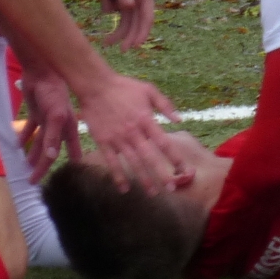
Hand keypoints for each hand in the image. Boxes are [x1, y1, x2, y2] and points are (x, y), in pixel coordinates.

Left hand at [18, 66, 76, 182]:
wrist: (41, 72)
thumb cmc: (54, 93)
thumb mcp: (56, 116)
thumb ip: (54, 136)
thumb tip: (51, 157)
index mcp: (68, 127)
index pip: (67, 150)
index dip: (66, 161)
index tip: (66, 175)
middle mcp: (58, 126)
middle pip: (51, 150)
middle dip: (43, 164)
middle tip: (34, 180)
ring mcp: (46, 121)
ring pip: (39, 142)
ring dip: (33, 154)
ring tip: (26, 167)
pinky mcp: (36, 114)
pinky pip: (29, 129)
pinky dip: (24, 137)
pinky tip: (17, 145)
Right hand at [77, 72, 182, 192]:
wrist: (95, 86)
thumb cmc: (124, 87)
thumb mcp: (149, 90)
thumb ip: (165, 105)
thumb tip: (179, 120)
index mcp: (146, 120)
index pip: (164, 142)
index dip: (174, 156)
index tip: (183, 169)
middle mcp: (133, 132)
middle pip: (150, 157)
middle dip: (161, 174)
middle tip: (171, 188)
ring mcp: (117, 138)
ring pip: (132, 163)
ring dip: (143, 179)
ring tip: (152, 192)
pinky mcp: (103, 141)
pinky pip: (112, 162)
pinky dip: (118, 176)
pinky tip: (124, 188)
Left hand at [96, 0, 153, 49]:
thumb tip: (127, 8)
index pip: (146, 17)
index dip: (142, 32)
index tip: (136, 45)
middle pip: (136, 21)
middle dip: (129, 36)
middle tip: (121, 50)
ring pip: (125, 19)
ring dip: (117, 30)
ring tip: (106, 42)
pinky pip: (114, 9)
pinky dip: (108, 9)